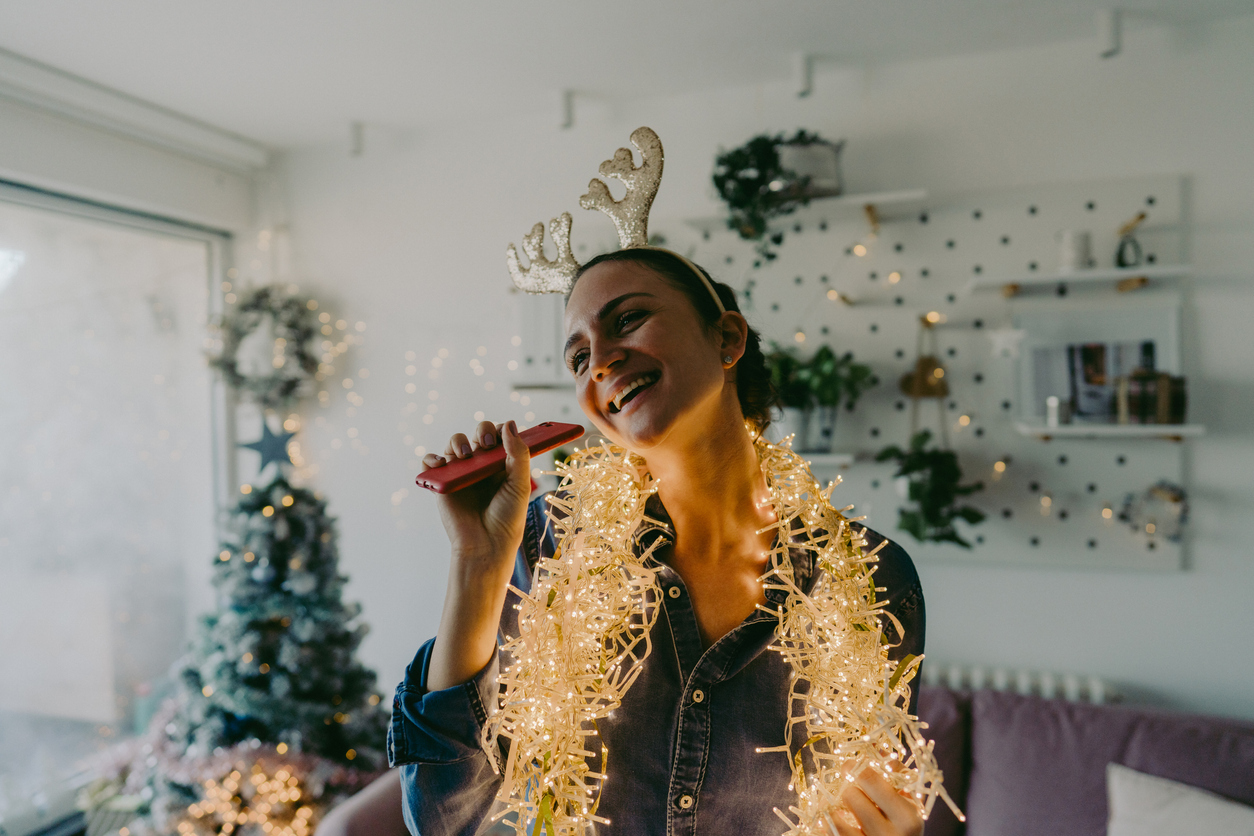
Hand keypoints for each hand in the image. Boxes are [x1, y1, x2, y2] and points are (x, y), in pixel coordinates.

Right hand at [422, 419, 531, 574]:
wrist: (486, 545)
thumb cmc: (507, 517)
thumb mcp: (519, 484)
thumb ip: (518, 454)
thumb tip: (509, 424)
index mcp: (501, 464)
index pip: (499, 436)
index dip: (500, 429)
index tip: (502, 433)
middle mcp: (480, 465)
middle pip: (477, 434)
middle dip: (481, 431)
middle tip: (486, 443)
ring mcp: (460, 473)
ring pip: (454, 444)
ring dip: (457, 442)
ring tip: (464, 455)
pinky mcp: (442, 483)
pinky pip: (431, 463)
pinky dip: (431, 459)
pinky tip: (441, 464)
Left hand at [818, 766, 922, 835]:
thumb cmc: (906, 824)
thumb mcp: (911, 801)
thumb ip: (898, 774)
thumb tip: (876, 748)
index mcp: (907, 817)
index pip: (871, 780)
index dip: (855, 767)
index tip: (850, 764)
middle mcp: (890, 834)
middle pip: (851, 796)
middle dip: (849, 788)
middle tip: (850, 786)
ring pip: (837, 817)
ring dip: (837, 806)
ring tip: (845, 804)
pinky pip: (831, 831)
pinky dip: (829, 821)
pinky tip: (834, 816)